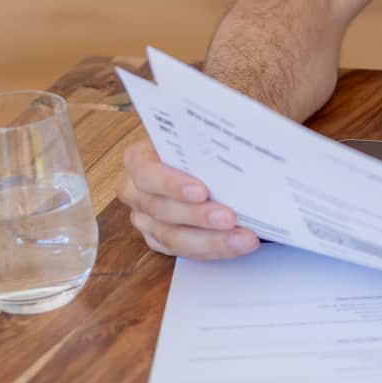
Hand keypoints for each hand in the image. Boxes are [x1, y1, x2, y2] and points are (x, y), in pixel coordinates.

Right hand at [118, 138, 259, 259]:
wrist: (195, 158)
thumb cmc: (196, 142)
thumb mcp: (196, 131)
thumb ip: (209, 136)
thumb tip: (247, 136)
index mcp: (138, 158)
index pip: (147, 174)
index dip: (172, 184)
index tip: (202, 191)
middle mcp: (135, 191)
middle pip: (161, 209)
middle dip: (199, 216)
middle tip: (230, 218)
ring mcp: (144, 218)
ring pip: (173, 237)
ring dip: (211, 240)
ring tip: (242, 238)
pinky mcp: (158, 239)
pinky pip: (183, 251)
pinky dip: (213, 249)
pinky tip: (236, 244)